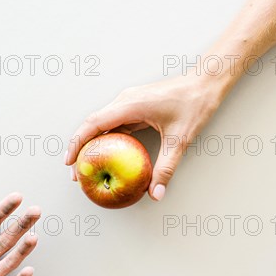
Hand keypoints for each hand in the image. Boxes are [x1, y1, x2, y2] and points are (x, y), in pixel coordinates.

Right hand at [65, 75, 222, 200]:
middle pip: (91, 125)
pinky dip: (106, 141)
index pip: (93, 124)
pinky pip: (113, 125)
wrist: (206, 81)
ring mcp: (127, 103)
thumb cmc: (194, 104)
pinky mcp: (134, 107)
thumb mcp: (180, 139)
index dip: (77, 143)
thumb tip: (156, 193)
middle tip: (77, 174)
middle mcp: (123, 101)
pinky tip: (108, 158)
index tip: (69, 163)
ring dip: (91, 145)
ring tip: (87, 168)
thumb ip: (166, 168)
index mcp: (129, 105)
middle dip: (79, 149)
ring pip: (100, 124)